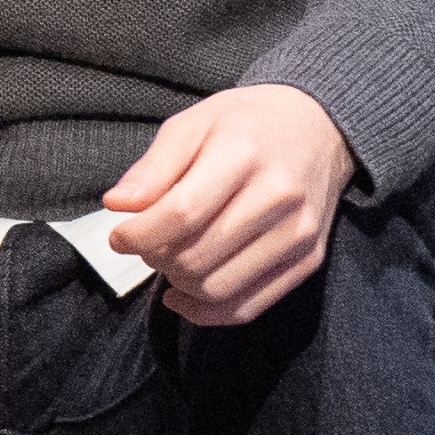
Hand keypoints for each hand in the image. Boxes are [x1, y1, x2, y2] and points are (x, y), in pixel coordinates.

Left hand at [104, 85, 355, 325]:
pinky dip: (206, 311)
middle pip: (197, 256)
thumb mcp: (194, 122)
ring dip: (179, 284)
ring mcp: (297, 233)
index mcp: (244, 151)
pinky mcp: (308, 260)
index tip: (117, 236)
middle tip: (145, 242)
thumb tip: (116, 205)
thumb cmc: (246, 122)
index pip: (182, 213)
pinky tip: (184, 294)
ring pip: (218, 289)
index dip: (140, 233)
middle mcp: (277, 196)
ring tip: (168, 259)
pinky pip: (248, 308)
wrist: (318, 127)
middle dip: (156, 258)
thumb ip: (154, 167)